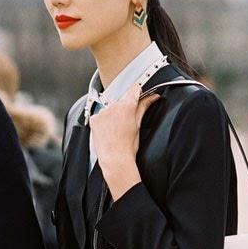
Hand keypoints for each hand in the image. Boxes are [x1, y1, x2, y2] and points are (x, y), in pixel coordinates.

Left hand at [90, 83, 161, 199]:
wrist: (115, 159)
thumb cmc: (128, 146)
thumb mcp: (139, 125)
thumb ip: (144, 107)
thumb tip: (153, 97)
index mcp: (127, 106)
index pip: (134, 89)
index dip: (137, 91)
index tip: (138, 93)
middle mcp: (114, 106)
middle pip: (122, 101)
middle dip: (125, 108)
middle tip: (127, 123)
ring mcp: (103, 112)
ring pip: (110, 108)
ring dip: (113, 115)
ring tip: (117, 130)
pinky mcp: (94, 119)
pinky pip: (100, 115)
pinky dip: (104, 121)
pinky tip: (108, 131)